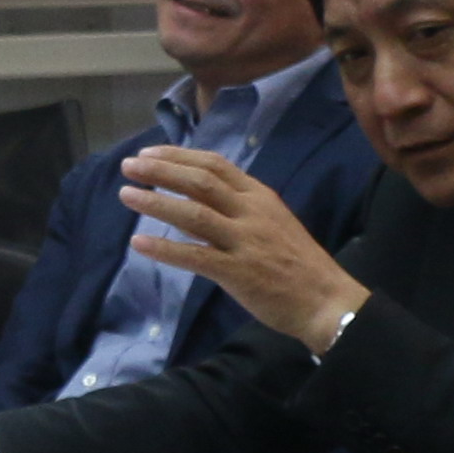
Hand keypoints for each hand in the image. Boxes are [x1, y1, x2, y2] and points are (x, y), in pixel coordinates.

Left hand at [118, 148, 363, 349]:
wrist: (327, 300)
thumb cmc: (298, 263)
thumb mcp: (272, 222)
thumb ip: (239, 208)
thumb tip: (196, 196)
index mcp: (260, 197)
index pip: (215, 165)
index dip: (179, 156)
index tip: (149, 152)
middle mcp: (251, 213)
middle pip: (200, 182)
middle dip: (160, 170)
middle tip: (129, 166)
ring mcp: (245, 242)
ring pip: (193, 214)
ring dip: (155, 202)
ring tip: (126, 194)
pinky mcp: (238, 272)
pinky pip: (194, 256)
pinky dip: (164, 249)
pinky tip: (139, 244)